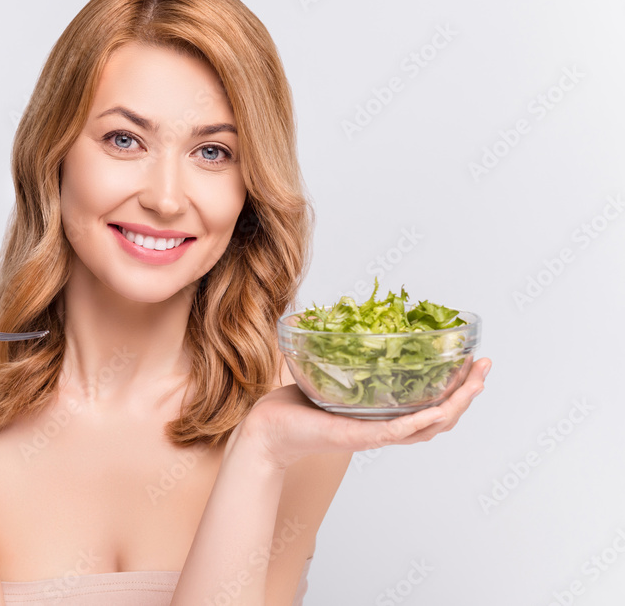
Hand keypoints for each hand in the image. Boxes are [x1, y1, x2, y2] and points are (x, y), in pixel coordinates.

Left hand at [240, 358, 491, 470]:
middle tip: (485, 365)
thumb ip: (346, 353)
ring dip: (457, 403)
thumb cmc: (295, 406)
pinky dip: (422, 420)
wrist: (268, 430)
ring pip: (429, 424)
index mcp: (383, 414)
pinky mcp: (360, 436)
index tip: (474, 364)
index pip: (430, 405)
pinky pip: (399, 430)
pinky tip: (441, 408)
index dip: (456, 388)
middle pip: (441, 415)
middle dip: (468, 391)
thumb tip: (349, 317)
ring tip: (476, 381)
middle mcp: (385, 426)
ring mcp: (375, 434)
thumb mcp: (329, 374)